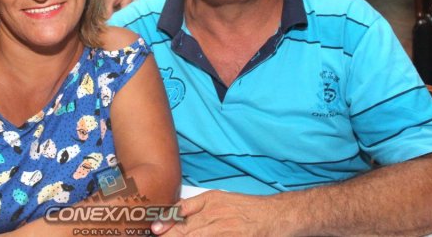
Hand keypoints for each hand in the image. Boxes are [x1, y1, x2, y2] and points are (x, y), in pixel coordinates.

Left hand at [152, 190, 284, 235]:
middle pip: (186, 230)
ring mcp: (225, 230)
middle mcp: (216, 214)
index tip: (155, 229)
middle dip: (171, 235)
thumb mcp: (220, 199)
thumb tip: (173, 213)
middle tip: (158, 236)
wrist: (277, 215)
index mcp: (210, 201)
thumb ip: (197, 205)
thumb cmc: (248, 208)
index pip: (182, 210)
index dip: (166, 221)